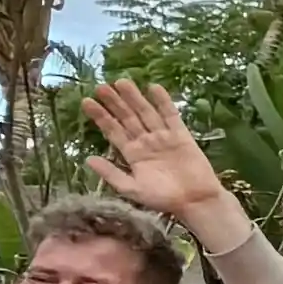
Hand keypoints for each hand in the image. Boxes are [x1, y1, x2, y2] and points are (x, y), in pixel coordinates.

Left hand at [79, 78, 230, 233]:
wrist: (195, 202)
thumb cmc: (163, 199)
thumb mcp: (132, 189)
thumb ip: (111, 174)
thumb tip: (88, 159)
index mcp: (132, 154)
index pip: (113, 131)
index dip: (101, 116)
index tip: (87, 102)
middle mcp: (145, 142)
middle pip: (127, 118)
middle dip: (114, 102)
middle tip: (100, 87)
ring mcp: (163, 137)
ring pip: (145, 113)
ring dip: (134, 98)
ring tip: (121, 82)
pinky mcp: (181, 136)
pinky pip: (170, 116)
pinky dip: (163, 102)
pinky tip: (153, 88)